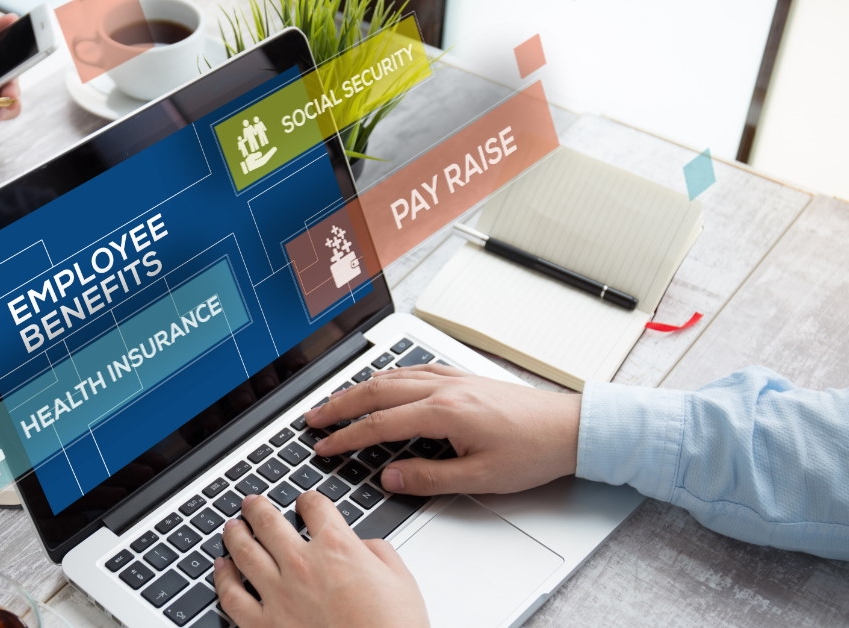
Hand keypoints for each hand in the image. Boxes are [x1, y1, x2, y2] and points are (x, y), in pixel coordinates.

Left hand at [214, 492, 428, 627]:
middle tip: (252, 504)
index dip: (309, 500)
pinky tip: (221, 569)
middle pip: (268, 521)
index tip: (306, 503)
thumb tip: (361, 547)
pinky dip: (222, 578)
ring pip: (244, 551)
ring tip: (232, 528)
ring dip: (235, 534)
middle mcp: (302, 564)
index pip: (315, 507)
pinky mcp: (263, 626)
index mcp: (337, 548)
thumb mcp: (401, 581)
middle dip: (258, 508)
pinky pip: (232, 596)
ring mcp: (279, 594)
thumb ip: (377, 552)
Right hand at [306, 364, 580, 494]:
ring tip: (335, 402)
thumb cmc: (532, 452)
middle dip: (339, 405)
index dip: (347, 437)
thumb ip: (430, 478)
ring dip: (358, 389)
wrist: (570, 428)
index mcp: (445, 412)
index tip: (324, 446)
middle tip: (313, 418)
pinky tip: (380, 383)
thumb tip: (391, 478)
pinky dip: (386, 376)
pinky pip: (412, 370)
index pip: (381, 423)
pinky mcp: (461, 377)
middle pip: (376, 391)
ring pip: (391, 376)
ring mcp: (451, 378)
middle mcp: (443, 388)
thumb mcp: (480, 478)